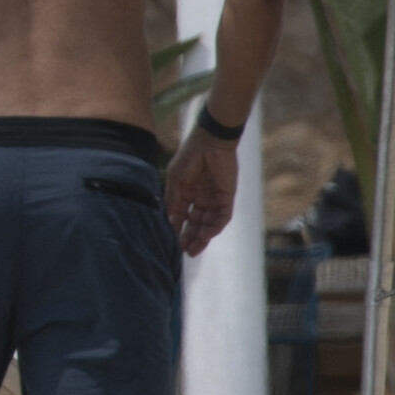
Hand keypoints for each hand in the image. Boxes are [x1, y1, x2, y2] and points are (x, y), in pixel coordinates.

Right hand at [164, 129, 237, 256]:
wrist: (211, 142)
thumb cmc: (190, 157)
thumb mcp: (176, 180)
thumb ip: (173, 200)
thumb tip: (167, 220)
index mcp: (186, 193)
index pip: (181, 216)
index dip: (176, 230)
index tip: (169, 243)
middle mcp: (200, 198)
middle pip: (195, 223)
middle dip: (189, 238)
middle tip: (183, 252)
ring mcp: (214, 199)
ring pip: (207, 223)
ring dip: (201, 237)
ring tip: (193, 250)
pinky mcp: (227, 197)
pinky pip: (221, 217)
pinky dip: (213, 227)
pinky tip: (205, 236)